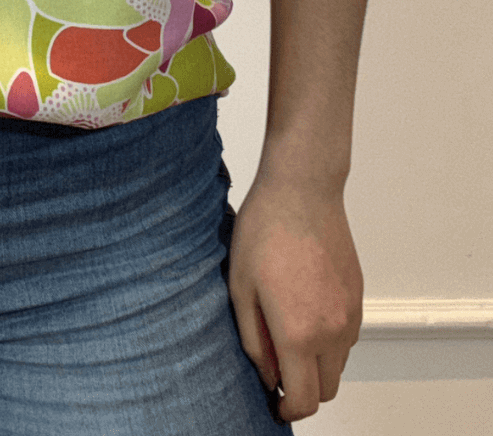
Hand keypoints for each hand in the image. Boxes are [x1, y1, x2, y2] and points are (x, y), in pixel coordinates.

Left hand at [226, 174, 363, 423]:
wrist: (302, 189)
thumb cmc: (265, 229)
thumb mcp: (240, 286)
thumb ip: (253, 339)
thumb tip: (267, 373)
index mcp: (299, 332)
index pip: (304, 398)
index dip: (287, 409)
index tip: (274, 404)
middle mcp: (333, 330)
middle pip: (327, 389)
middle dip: (303, 389)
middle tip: (276, 368)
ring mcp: (350, 313)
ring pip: (339, 363)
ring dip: (317, 363)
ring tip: (286, 331)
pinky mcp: (358, 295)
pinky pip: (347, 335)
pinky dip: (329, 339)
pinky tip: (304, 310)